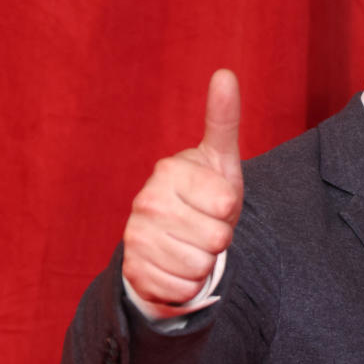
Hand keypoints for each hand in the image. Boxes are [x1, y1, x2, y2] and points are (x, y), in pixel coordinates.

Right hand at [121, 69, 242, 305]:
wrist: (169, 243)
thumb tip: (225, 74)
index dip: (229, 209)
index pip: (228, 203)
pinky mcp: (134, 271)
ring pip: (200, 267)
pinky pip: (182, 289)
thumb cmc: (203, 198)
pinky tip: (176, 267)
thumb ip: (223, 121)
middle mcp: (146, 201)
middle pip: (217, 239)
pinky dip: (187, 285)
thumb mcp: (220, 161)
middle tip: (203, 228)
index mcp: (169, 171)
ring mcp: (136, 237)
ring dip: (204, 263)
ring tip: (190, 247)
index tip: (215, 203)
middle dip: (218, 239)